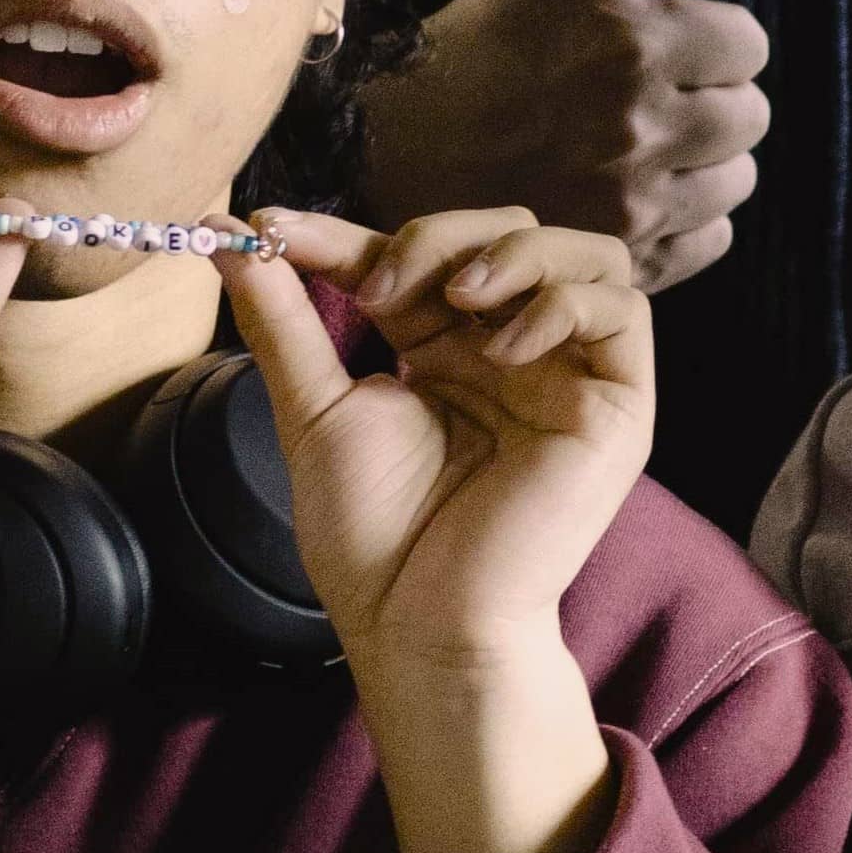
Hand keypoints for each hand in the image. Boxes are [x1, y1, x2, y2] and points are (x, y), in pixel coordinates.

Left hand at [227, 209, 638, 852]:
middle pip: (515, 232)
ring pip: (587, 254)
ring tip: (458, 298)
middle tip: (384, 282)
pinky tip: (503, 347)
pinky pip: (623, 312)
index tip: (275, 231)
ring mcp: (573, 376)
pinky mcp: (618, 407)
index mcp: (452, 350)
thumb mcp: (315, 410)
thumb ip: (286, 322)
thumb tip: (228, 239)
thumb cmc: (374, 537)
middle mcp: (518, 351)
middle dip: (445, 235)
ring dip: (518, 255)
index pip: (420, 258)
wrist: (419, 621)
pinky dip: (562, 303)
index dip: (353, 233)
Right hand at [358, 0, 770, 289]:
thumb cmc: (484, 35)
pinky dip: (683, 224)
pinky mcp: (622, 263)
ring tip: (632, 142)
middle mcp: (640, 128)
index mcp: (634, 43)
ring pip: (736, 181)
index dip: (710, 38)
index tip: (655, 37)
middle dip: (710, 98)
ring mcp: (632, 205)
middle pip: (752, 116)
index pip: (749, 44)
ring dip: (701, 163)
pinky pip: (711, 241)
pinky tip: (627, 192)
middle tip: (642, 91)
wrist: (397, 150)